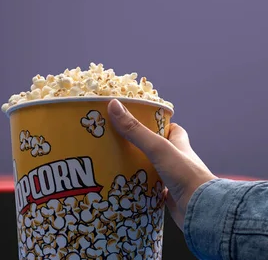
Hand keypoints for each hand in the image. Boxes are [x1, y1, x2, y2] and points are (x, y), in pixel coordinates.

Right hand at [107, 99, 215, 230]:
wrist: (202, 211)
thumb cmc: (186, 176)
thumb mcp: (158, 148)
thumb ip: (136, 130)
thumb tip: (114, 106)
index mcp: (181, 146)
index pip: (174, 130)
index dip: (161, 125)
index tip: (143, 122)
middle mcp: (179, 162)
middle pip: (161, 150)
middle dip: (144, 147)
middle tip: (123, 143)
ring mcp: (174, 180)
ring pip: (154, 170)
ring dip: (140, 168)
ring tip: (118, 164)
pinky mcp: (170, 197)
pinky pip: (152, 190)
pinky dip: (141, 188)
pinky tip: (127, 188)